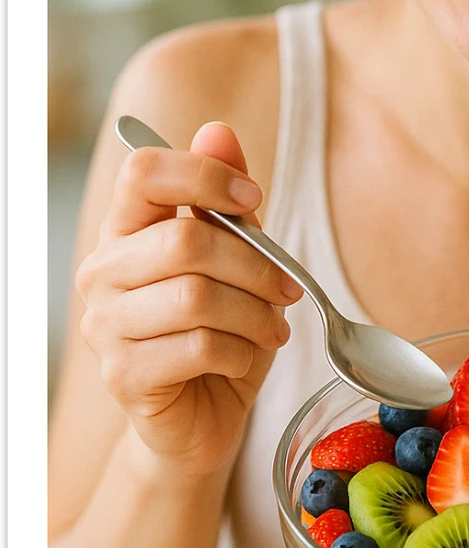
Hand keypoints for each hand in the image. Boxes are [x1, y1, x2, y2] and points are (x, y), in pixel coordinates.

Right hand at [75, 122, 303, 476]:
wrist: (200, 417)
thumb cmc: (218, 332)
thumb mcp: (236, 259)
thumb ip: (225, 199)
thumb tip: (218, 131)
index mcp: (125, 231)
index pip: (143, 171)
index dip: (205, 175)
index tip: (253, 200)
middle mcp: (101, 272)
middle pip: (184, 239)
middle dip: (256, 265)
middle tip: (288, 289)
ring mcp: (105, 326)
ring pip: (196, 297)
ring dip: (253, 314)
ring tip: (271, 328)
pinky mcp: (122, 374)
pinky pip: (198, 347)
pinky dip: (239, 352)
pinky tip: (244, 358)